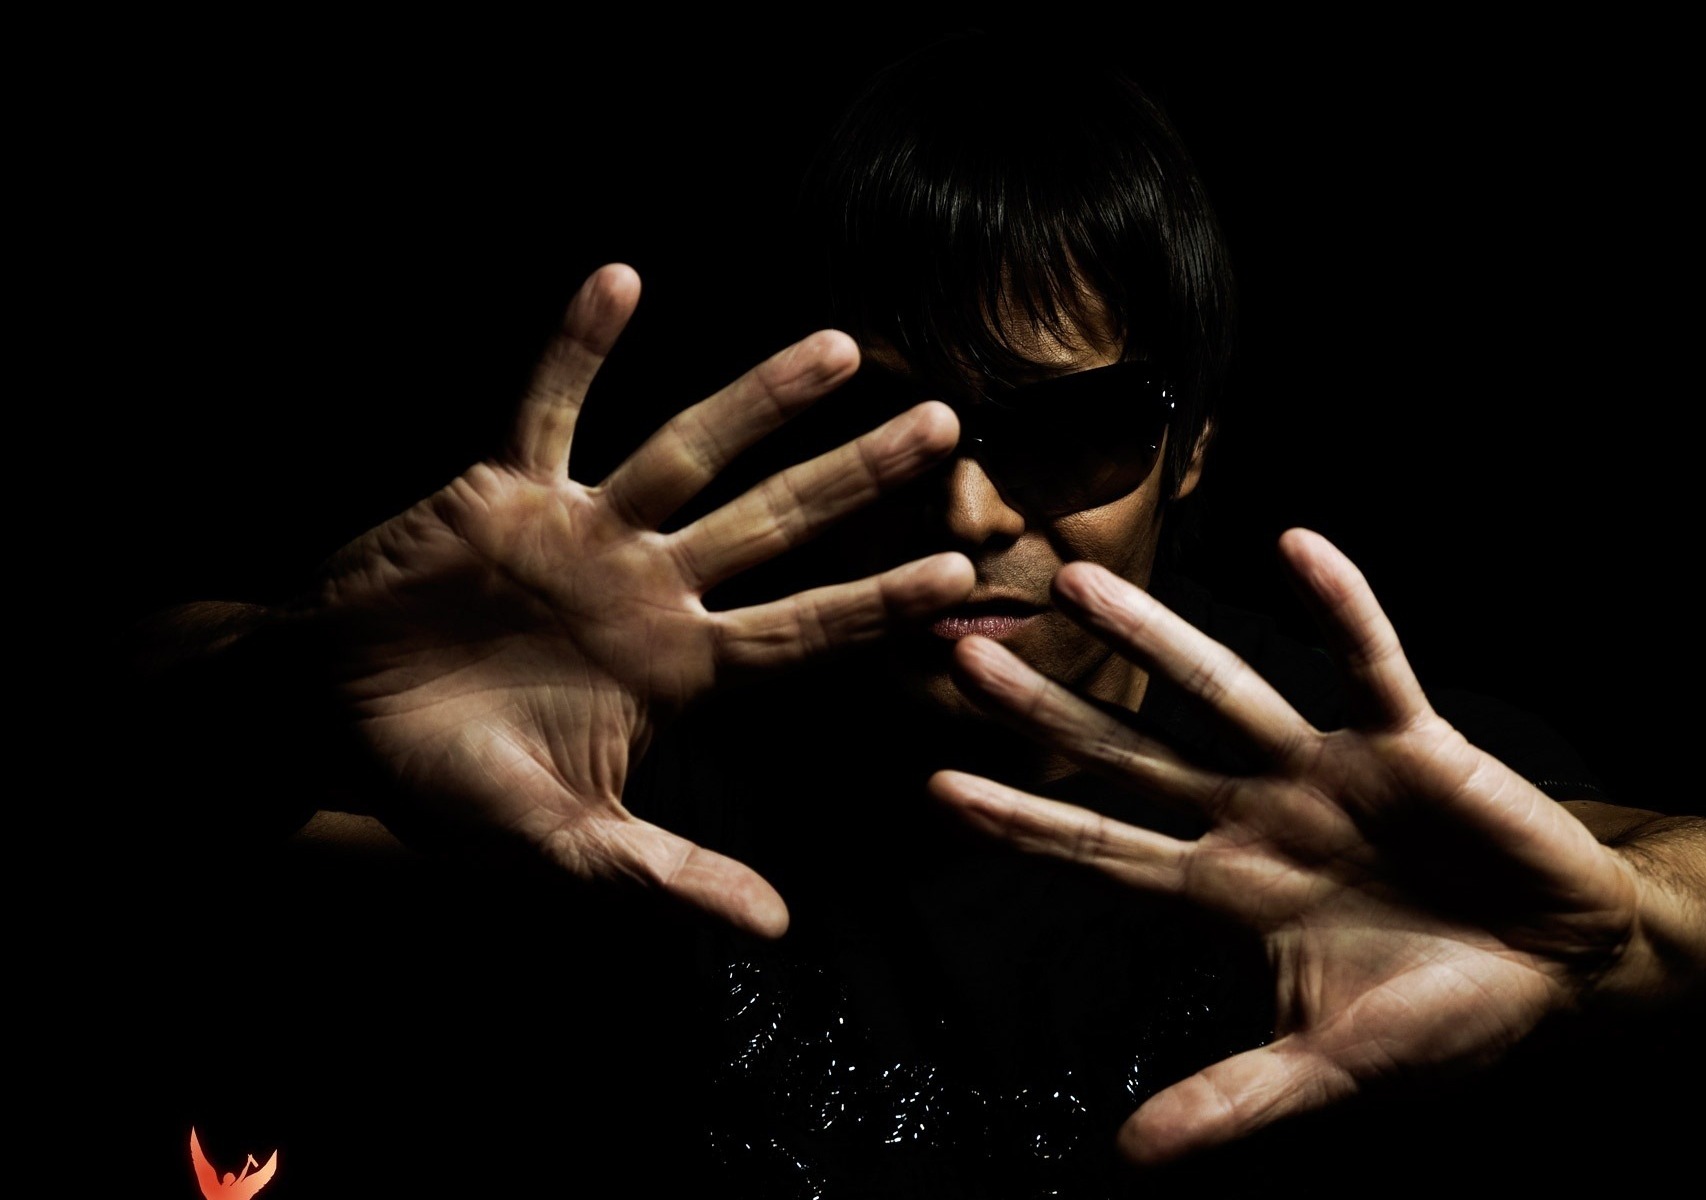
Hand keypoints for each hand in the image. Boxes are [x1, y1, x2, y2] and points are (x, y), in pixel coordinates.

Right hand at [293, 264, 971, 934]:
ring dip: (758, 399)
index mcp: (680, 670)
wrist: (335, 725)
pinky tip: (621, 277)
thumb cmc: (448, 791)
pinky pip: (548, 407)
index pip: (805, 631)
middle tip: (947, 426)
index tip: (963, 573)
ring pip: (687, 451)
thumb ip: (665, 874)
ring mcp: (584, 531)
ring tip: (840, 346)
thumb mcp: (562, 846)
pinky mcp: (505, 490)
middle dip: (857, 477)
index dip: (881, 602)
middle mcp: (650, 588)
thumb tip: (778, 932)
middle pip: (775, 523)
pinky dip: (576, 348)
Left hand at [928, 528, 1640, 1161]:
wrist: (1563, 968)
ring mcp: (1329, 772)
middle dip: (1049, 711)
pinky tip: (1296, 546)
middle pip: (1132, 755)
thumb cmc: (1443, 1017)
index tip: (937, 787)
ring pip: (1222, 691)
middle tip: (961, 656)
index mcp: (1230, 893)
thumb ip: (1232, 1101)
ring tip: (1076, 582)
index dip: (1025, 820)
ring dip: (1150, 638)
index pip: (1103, 849)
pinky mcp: (1412, 742)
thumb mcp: (1329, 1071)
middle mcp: (1260, 817)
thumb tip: (1126, 1162)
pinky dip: (1340, 606)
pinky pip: (1371, 662)